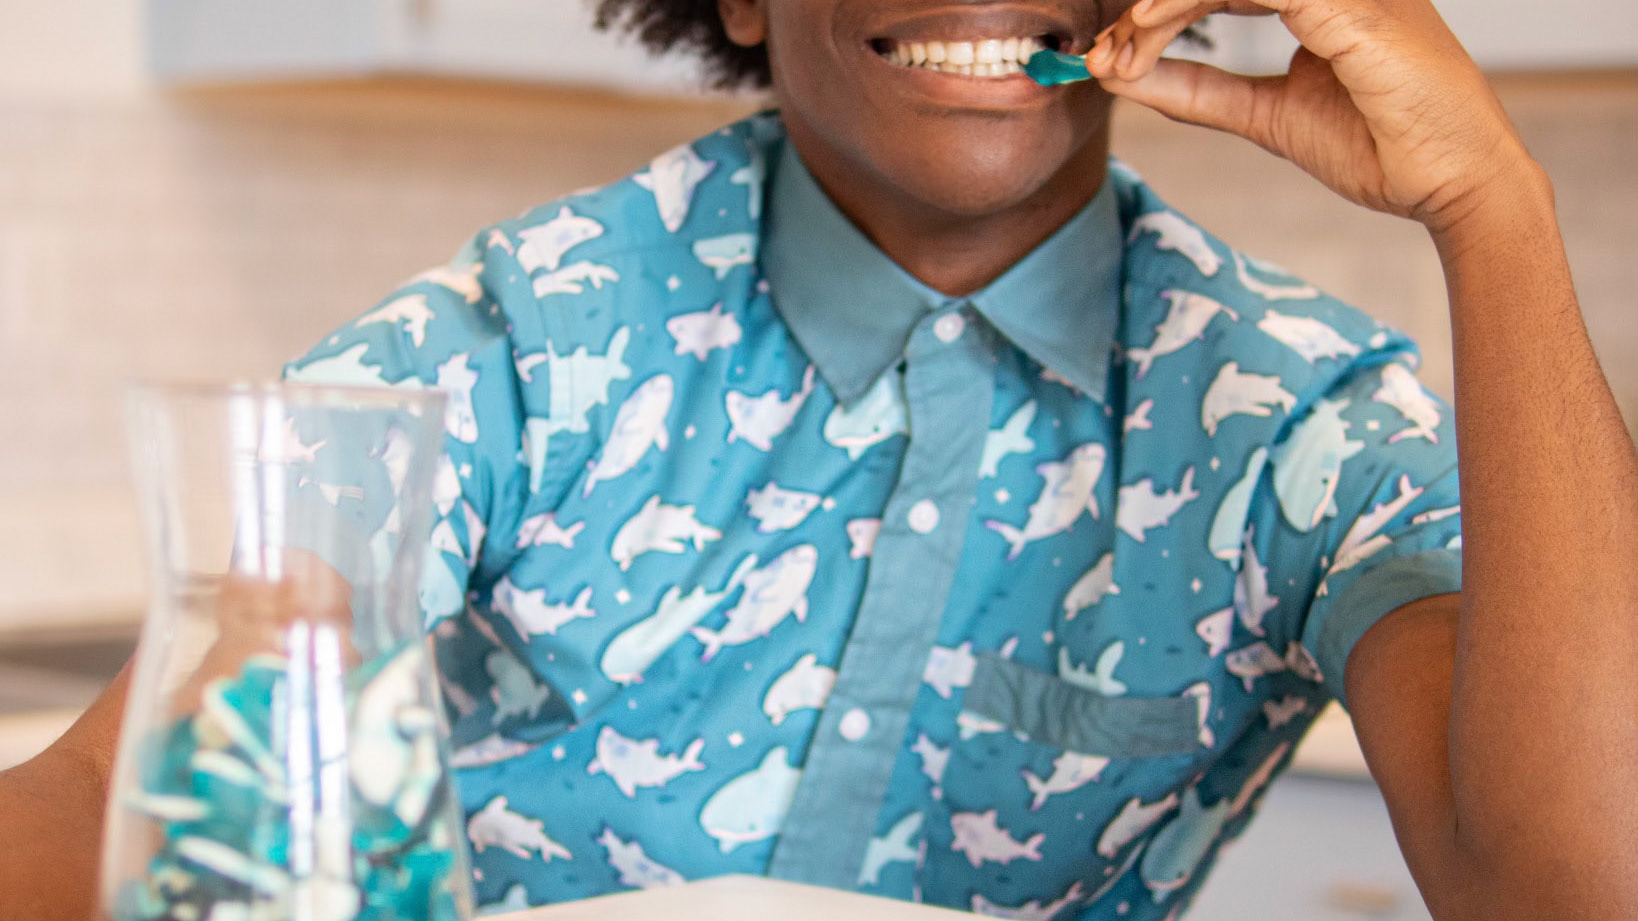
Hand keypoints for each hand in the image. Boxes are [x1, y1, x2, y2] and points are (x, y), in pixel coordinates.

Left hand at [1088, 0, 1537, 232]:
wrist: (1452, 185)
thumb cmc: (1383, 150)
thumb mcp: (1268, 117)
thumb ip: (1201, 92)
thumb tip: (1128, 77)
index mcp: (1324, 0)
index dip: (1160, 15)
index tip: (1111, 57)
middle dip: (1150, 8)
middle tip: (1105, 56)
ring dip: (1160, 6)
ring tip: (1121, 51)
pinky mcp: (1350, 3)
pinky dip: (1187, 0)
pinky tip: (1148, 32)